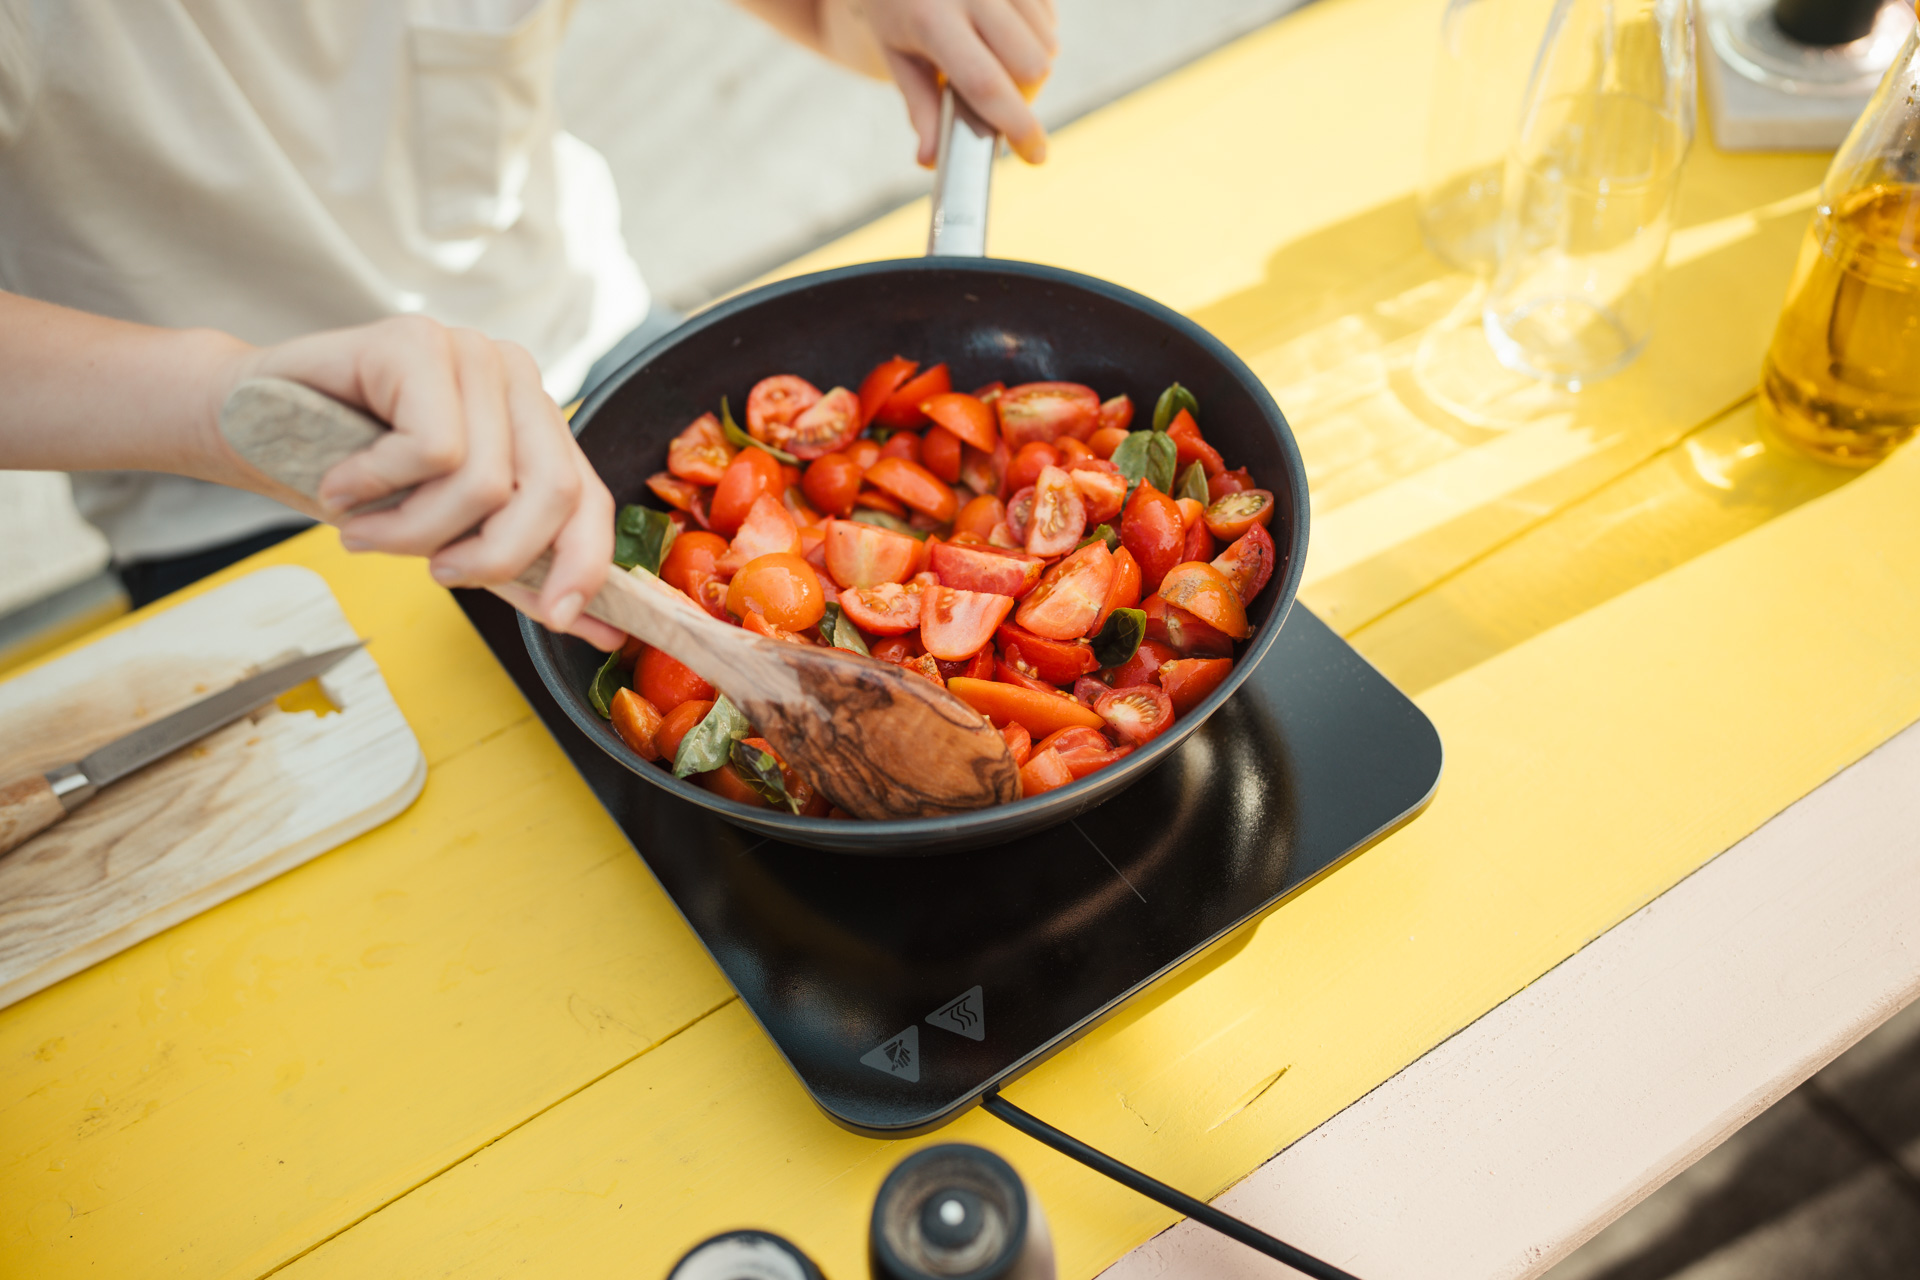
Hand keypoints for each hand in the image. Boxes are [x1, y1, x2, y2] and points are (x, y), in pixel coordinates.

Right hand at [221, 316, 623, 649]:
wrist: (244, 424)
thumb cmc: (348, 477)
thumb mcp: (447, 533)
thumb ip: (521, 571)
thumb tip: (602, 627)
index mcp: (533, 419)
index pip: (588, 497)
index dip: (584, 563)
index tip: (558, 618)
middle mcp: (513, 376)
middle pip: (549, 493)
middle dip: (489, 557)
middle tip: (434, 571)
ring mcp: (468, 352)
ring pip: (484, 481)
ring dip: (413, 530)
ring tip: (365, 525)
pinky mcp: (417, 342)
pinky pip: (430, 449)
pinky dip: (377, 485)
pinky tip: (342, 481)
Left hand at [853, 0, 1057, 165]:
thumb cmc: (899, 10)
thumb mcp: (897, 56)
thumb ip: (920, 107)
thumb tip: (931, 160)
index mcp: (931, 20)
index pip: (985, 84)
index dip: (1016, 126)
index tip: (1035, 155)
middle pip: (1032, 69)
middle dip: (1023, 99)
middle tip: (995, 99)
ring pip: (1048, 46)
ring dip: (1030, 69)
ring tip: (993, 58)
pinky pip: (1050, 22)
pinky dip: (1035, 40)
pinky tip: (1003, 31)